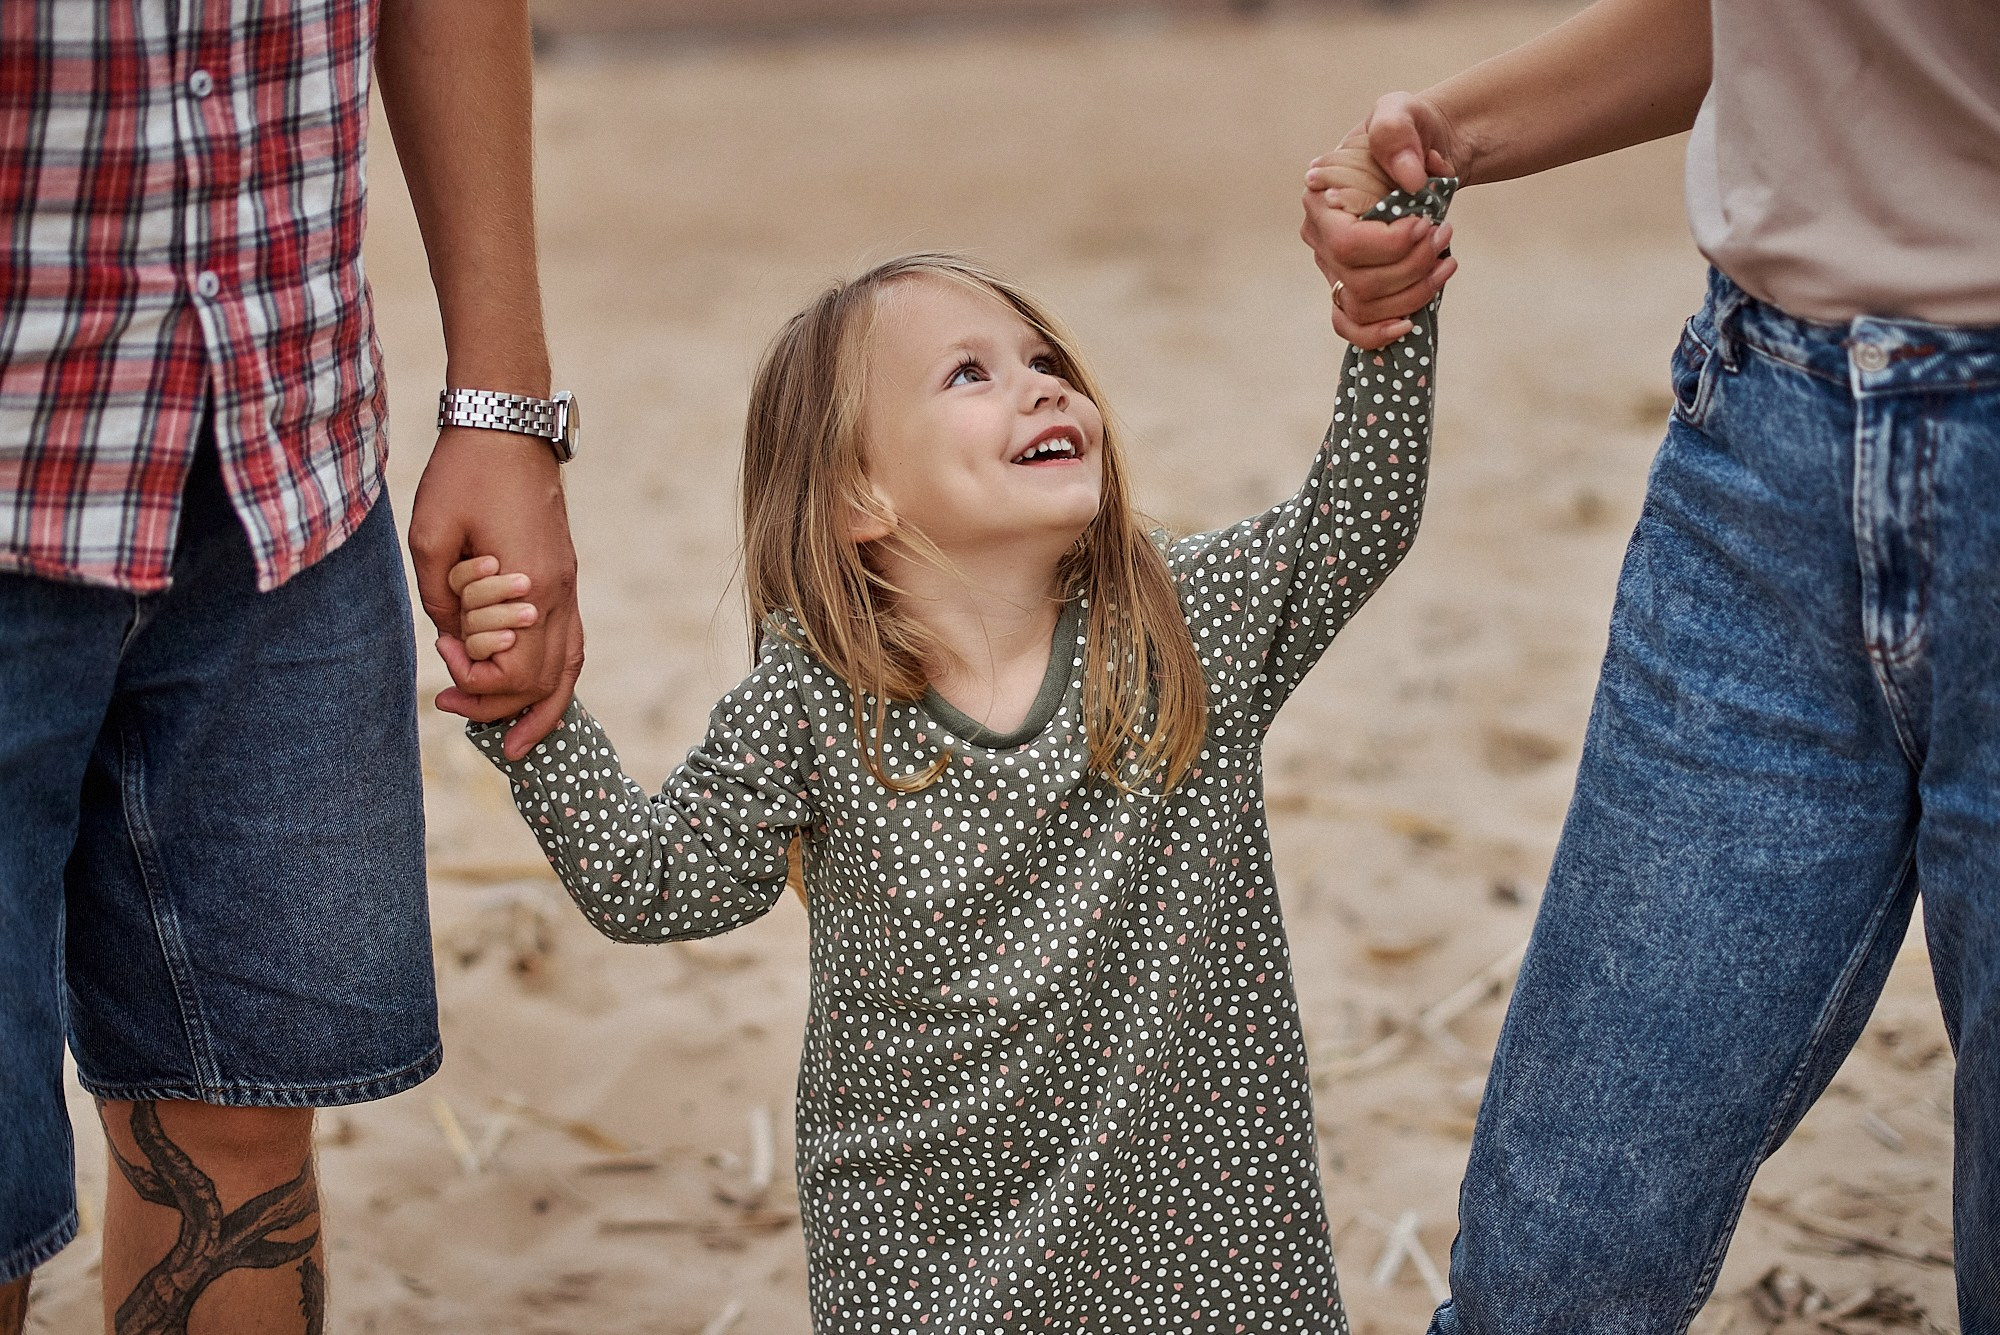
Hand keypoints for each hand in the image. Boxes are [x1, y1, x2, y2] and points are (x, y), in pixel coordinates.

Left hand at [409, 427, 583, 758]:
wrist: (507, 427)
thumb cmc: (465, 475)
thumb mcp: (431, 535)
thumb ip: (438, 596)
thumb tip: (450, 636)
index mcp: (530, 587)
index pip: (515, 672)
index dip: (475, 680)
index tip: (443, 654)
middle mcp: (558, 594)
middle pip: (544, 681)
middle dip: (499, 707)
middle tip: (450, 708)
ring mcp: (568, 585)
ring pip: (569, 668)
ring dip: (542, 708)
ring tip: (519, 742)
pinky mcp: (564, 576)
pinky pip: (571, 643)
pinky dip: (555, 677)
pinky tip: (534, 690)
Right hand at [1300, 93, 1463, 348]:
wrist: (1425, 155)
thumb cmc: (1408, 133)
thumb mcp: (1400, 112)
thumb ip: (1396, 131)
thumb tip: (1410, 179)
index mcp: (1321, 199)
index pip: (1346, 244)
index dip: (1390, 246)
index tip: (1424, 224)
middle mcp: (1320, 239)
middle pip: (1358, 281)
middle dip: (1411, 267)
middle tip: (1443, 236)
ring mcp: (1334, 268)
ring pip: (1363, 306)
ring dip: (1412, 293)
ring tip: (1446, 262)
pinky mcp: (1352, 286)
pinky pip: (1351, 325)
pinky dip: (1377, 333)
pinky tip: (1409, 324)